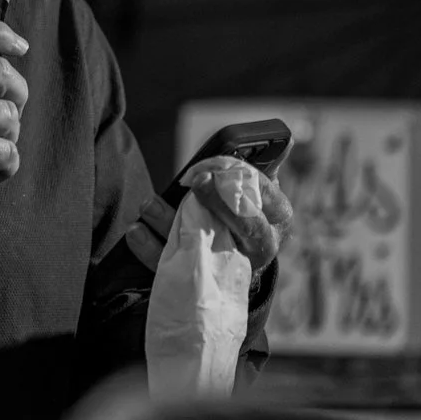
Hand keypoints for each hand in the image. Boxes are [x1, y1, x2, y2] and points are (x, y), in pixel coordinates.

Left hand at [123, 155, 294, 272]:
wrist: (232, 272)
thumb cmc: (245, 219)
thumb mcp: (259, 198)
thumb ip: (259, 173)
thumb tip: (283, 139)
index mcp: (276, 218)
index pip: (267, 196)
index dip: (241, 180)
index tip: (214, 169)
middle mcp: (260, 246)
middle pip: (245, 225)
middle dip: (217, 201)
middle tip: (195, 180)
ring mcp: (229, 267)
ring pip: (202, 245)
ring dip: (170, 221)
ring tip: (148, 205)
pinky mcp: (198, 280)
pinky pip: (173, 267)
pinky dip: (150, 249)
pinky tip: (137, 232)